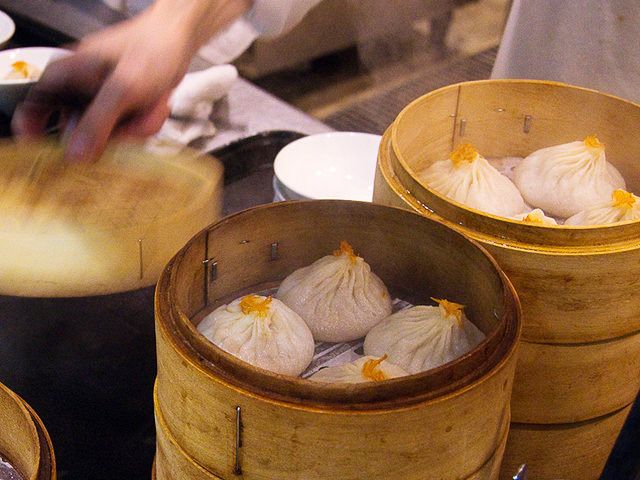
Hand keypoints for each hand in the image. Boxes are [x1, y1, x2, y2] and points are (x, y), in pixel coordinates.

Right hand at [12, 0, 249, 161]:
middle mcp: (76, 92)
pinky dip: (144, 125)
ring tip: (152, 106)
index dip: (38, 138)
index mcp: (62, 78)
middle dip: (115, 135)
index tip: (61, 161)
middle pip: (79, 135)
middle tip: (136, 121)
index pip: (32, 112)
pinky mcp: (119, 110)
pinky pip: (126, 134)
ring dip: (136, 129)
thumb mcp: (123, 88)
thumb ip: (97, 122)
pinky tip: (156, 108)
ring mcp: (98, 102)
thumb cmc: (149, 51)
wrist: (179, 41)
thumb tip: (74, 158)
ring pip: (108, 138)